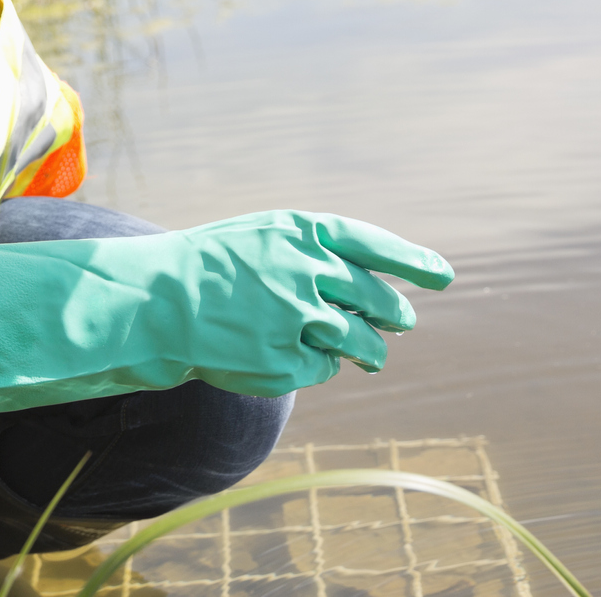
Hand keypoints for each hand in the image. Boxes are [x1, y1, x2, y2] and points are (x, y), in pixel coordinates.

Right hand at [0, 210, 454, 414]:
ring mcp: (299, 317)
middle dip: (394, 314)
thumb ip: (317, 251)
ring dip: (371, 351)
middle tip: (401, 321)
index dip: (413, 262)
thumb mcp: (265, 237)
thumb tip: (374, 283)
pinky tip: (293, 357)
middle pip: (377, 300)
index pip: (377, 246)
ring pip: (363, 343)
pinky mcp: (285, 360)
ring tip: (371, 355)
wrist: (157, 301)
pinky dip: (318, 366)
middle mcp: (310, 270)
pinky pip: (323, 368)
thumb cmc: (212, 264)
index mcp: (306, 232)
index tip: (443, 276)